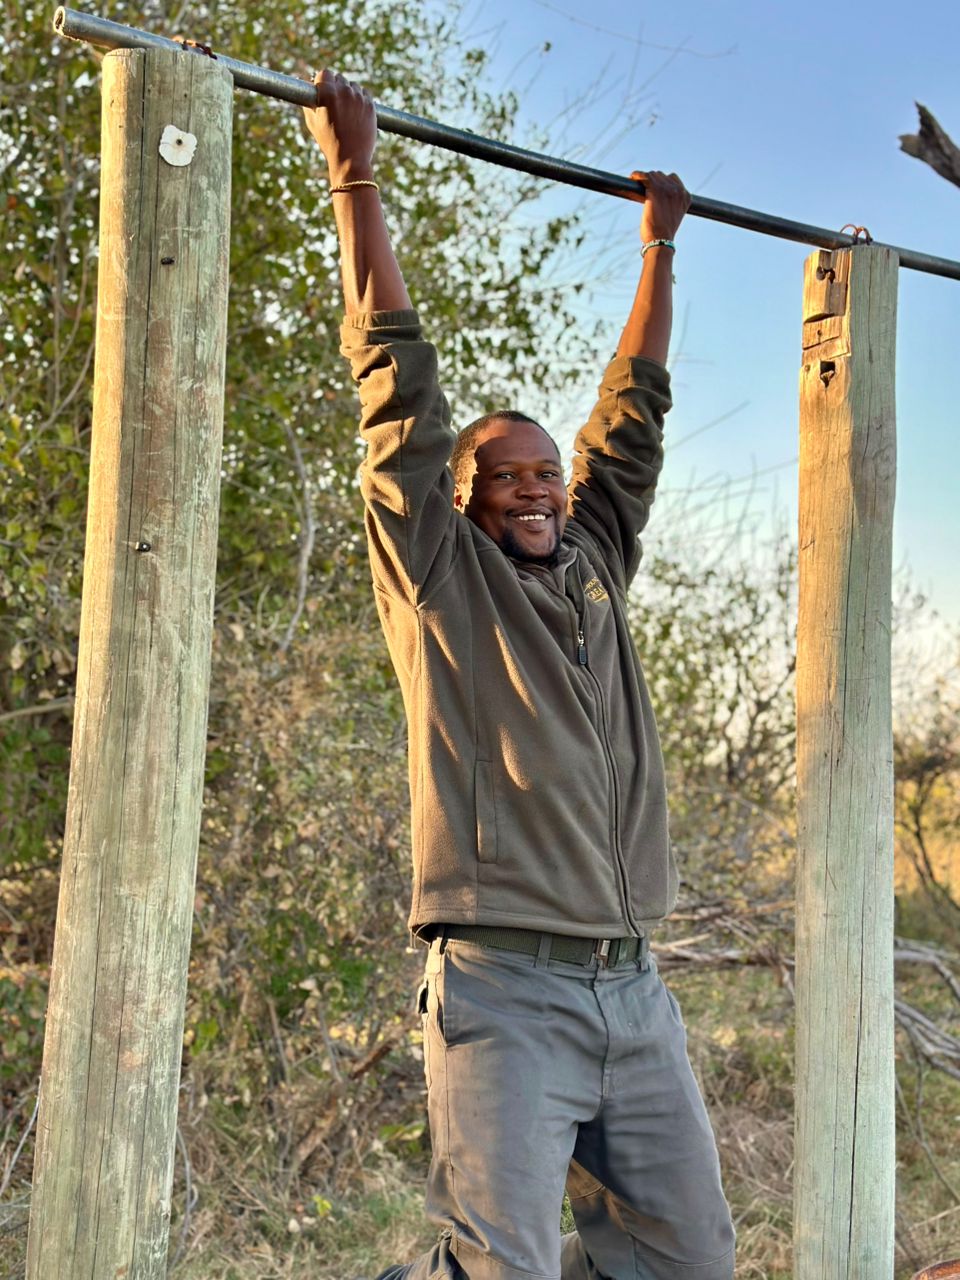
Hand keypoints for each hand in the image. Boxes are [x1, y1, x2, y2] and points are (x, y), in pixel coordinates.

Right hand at [303, 69, 377, 185]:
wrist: (351, 159)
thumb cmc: (329, 142)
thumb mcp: (312, 122)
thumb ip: (309, 103)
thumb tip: (307, 92)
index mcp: (327, 93)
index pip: (325, 73)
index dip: (323, 81)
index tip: (323, 89)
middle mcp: (344, 91)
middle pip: (339, 78)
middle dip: (336, 87)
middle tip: (335, 102)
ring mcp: (359, 97)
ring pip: (353, 86)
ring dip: (349, 93)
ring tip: (346, 109)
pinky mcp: (371, 105)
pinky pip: (364, 93)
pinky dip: (360, 99)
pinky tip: (356, 111)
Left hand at [630, 170, 689, 244]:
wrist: (660, 241)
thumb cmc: (663, 233)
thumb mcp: (673, 215)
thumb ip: (671, 203)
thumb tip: (658, 198)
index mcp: (686, 196)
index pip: (673, 179)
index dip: (661, 182)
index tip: (653, 187)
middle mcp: (679, 190)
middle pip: (662, 176)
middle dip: (652, 181)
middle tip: (644, 189)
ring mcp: (668, 190)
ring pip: (653, 175)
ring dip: (644, 179)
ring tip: (637, 184)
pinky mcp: (655, 191)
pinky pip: (644, 177)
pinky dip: (637, 175)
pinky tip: (632, 177)